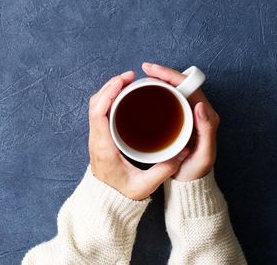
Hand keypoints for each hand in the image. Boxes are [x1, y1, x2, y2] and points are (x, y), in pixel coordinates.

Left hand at [88, 71, 189, 199]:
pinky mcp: (99, 135)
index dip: (108, 93)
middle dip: (110, 85)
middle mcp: (96, 138)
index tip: (122, 81)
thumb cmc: (122, 193)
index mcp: (103, 146)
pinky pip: (99, 110)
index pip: (98, 113)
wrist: (105, 200)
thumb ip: (162, 172)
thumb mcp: (144, 186)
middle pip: (95, 103)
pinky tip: (123, 94)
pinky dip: (109, 98)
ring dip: (109, 90)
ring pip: (96, 105)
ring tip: (127, 81)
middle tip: (130, 76)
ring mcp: (96, 136)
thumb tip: (181, 154)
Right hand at [142, 62, 219, 181]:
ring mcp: (188, 114)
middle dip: (163, 73)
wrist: (189, 182)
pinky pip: (168, 100)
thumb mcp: (204, 154)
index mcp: (206, 116)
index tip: (153, 70)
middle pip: (181, 84)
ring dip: (159, 80)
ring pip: (174, 90)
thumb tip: (200, 105)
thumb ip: (206, 131)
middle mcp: (198, 111)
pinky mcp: (178, 120)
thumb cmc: (196, 170)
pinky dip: (157, 92)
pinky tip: (145, 92)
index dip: (171, 75)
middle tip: (144, 69)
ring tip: (143, 77)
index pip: (189, 86)